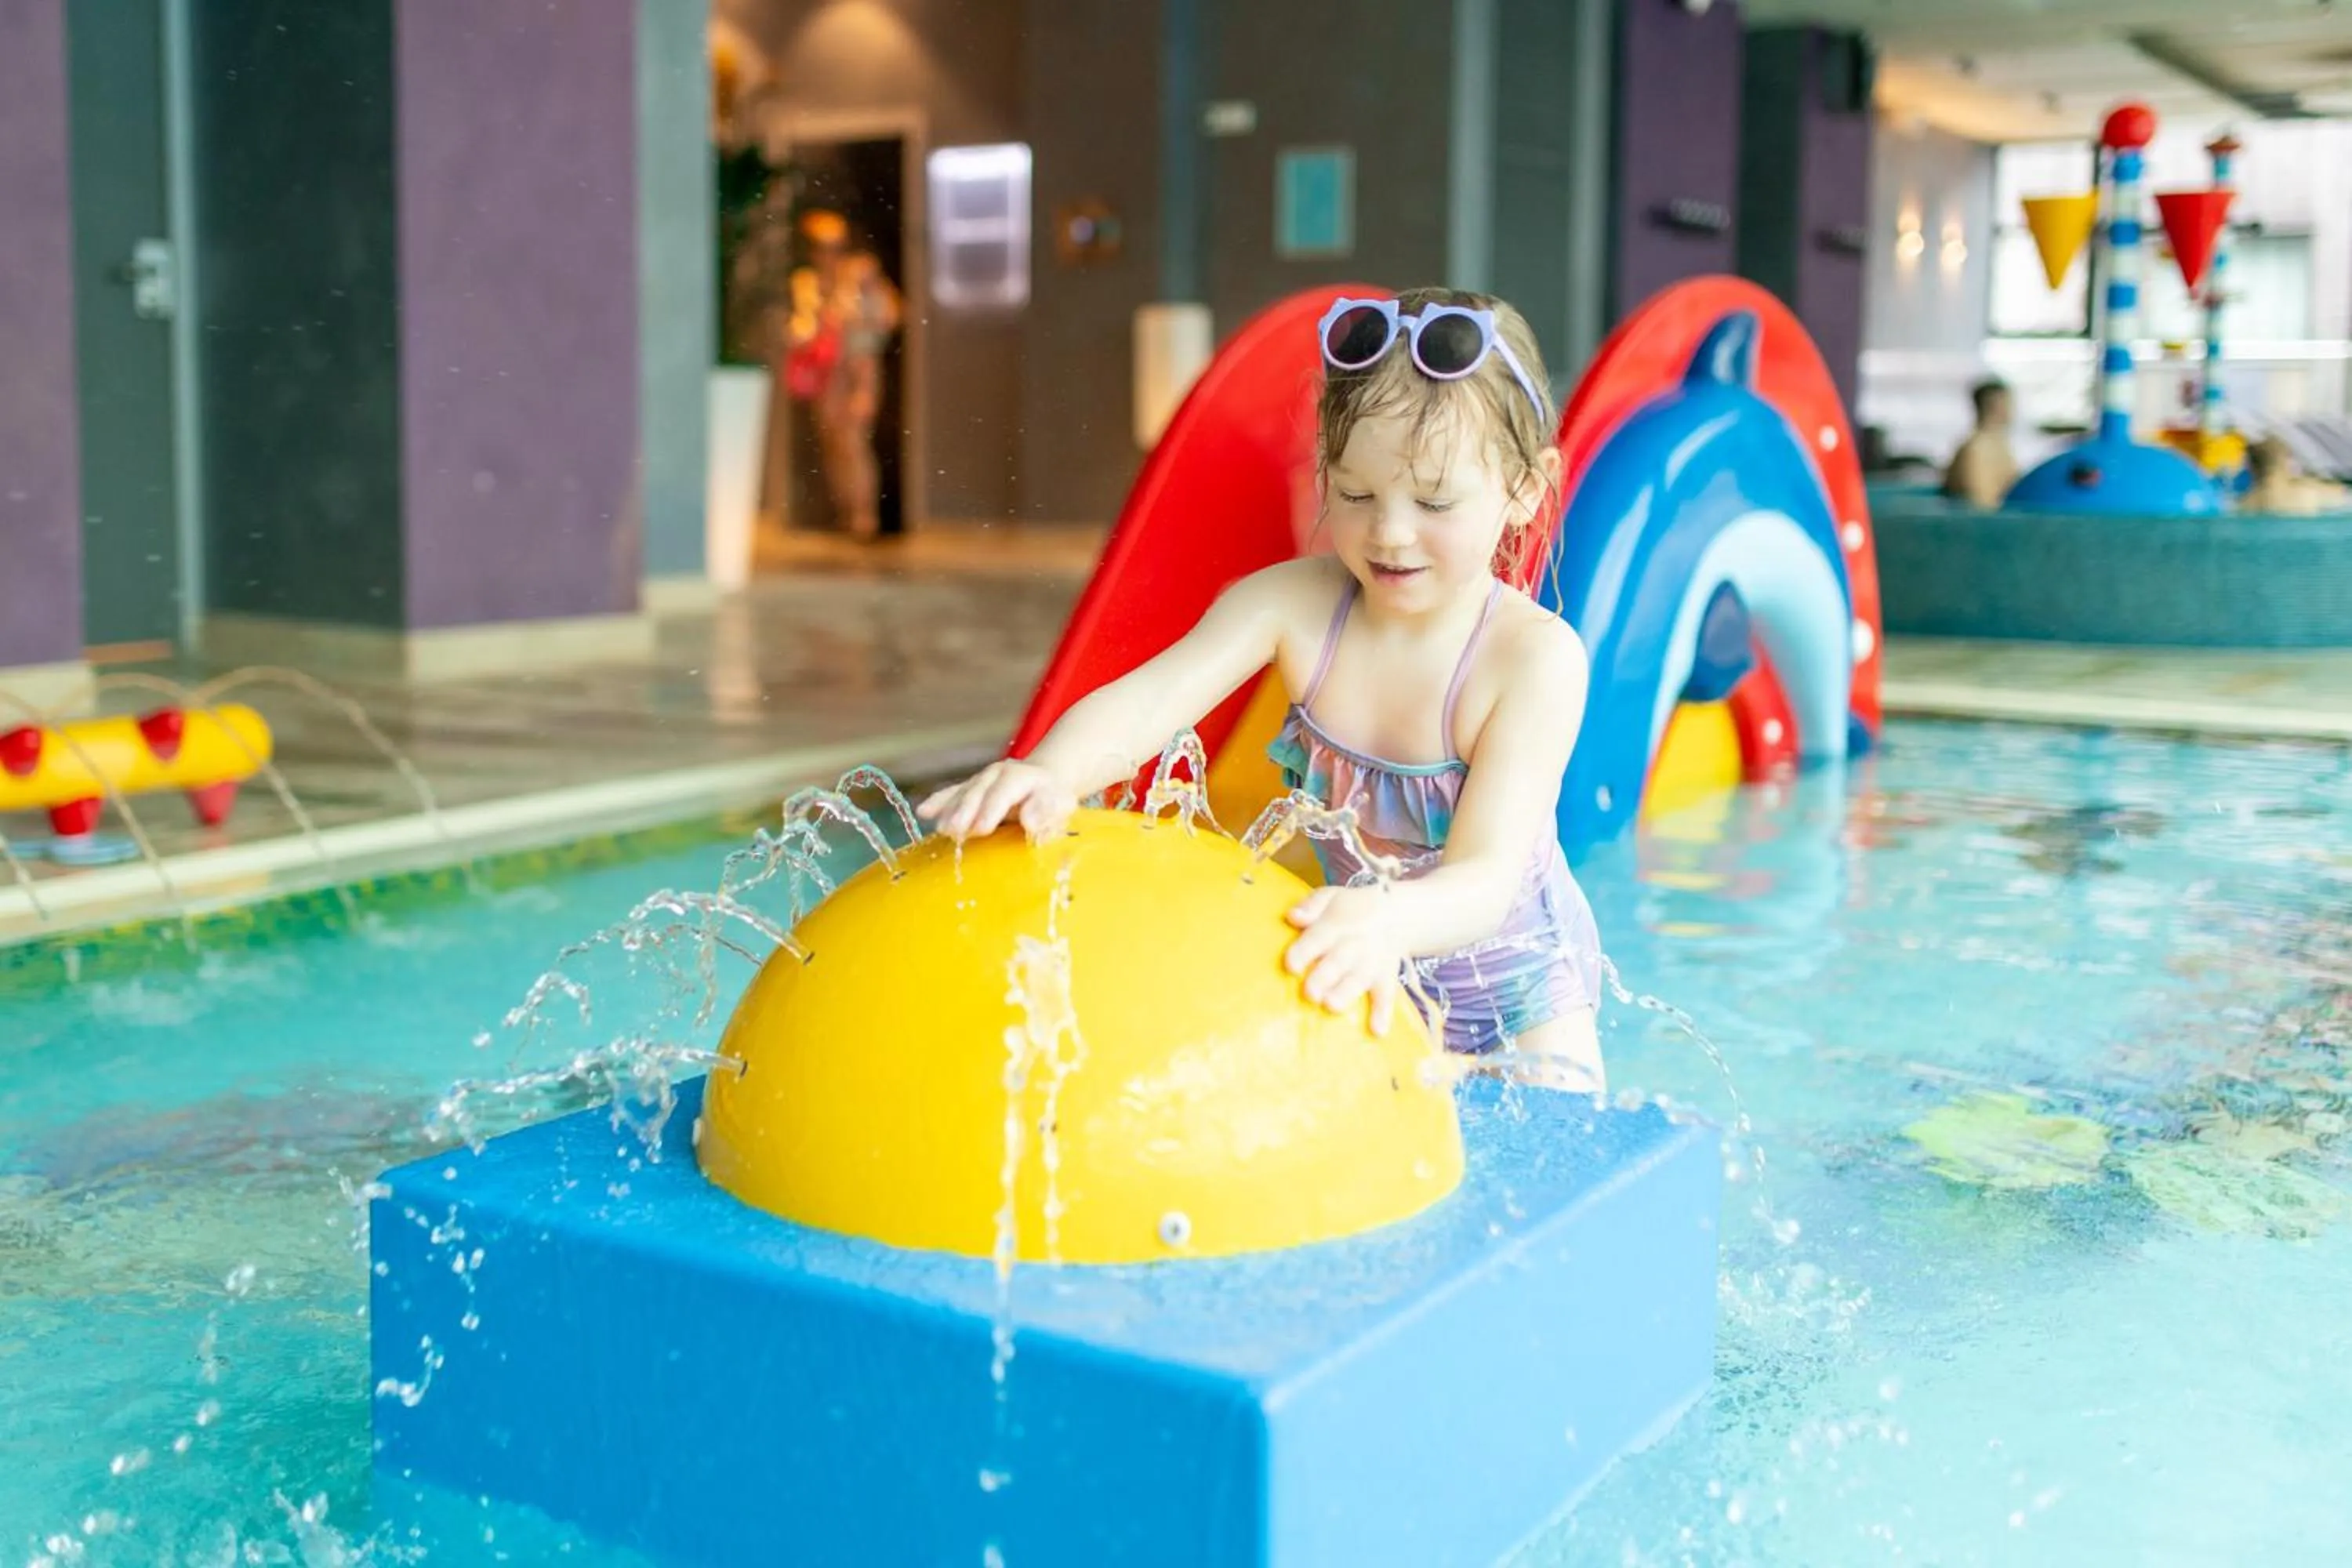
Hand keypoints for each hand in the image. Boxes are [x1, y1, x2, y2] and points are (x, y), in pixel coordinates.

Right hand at [916, 759, 1076, 843]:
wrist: (1044, 781)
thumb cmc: (1052, 800)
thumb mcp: (1060, 805)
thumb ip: (1046, 812)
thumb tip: (1029, 821)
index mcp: (1022, 777)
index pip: (1004, 791)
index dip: (991, 808)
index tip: (981, 828)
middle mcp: (997, 774)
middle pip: (978, 791)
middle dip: (965, 811)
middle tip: (953, 830)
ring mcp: (981, 780)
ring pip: (962, 793)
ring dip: (949, 811)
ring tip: (941, 829)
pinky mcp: (971, 788)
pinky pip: (952, 794)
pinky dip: (938, 802)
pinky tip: (923, 812)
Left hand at [1284, 885, 1407, 1034]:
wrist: (1395, 914)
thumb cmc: (1350, 909)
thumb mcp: (1331, 896)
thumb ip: (1311, 905)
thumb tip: (1293, 917)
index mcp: (1337, 924)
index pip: (1319, 937)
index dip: (1305, 951)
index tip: (1291, 966)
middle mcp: (1355, 945)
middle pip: (1338, 961)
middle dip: (1324, 976)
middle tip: (1309, 993)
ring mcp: (1372, 963)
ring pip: (1358, 980)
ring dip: (1346, 993)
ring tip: (1331, 1006)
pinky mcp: (1385, 978)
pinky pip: (1386, 996)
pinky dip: (1383, 1013)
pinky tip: (1378, 1031)